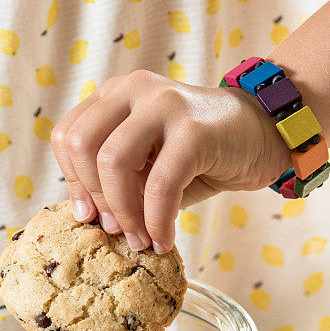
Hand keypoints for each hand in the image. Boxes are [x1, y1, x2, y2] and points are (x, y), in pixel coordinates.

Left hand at [51, 70, 289, 252]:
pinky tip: (164, 240)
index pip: (68, 136)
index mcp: (114, 96)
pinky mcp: (194, 129)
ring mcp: (163, 104)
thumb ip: (115, 181)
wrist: (261, 135)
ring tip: (140, 240)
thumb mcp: (147, 166)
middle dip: (96, 198)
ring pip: (114, 162)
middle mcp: (134, 91)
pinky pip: (160, 185)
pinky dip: (157, 221)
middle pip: (83, 146)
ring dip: (124, 213)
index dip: (71, 183)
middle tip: (116, 231)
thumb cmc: (198, 157)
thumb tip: (88, 219)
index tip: (89, 217)